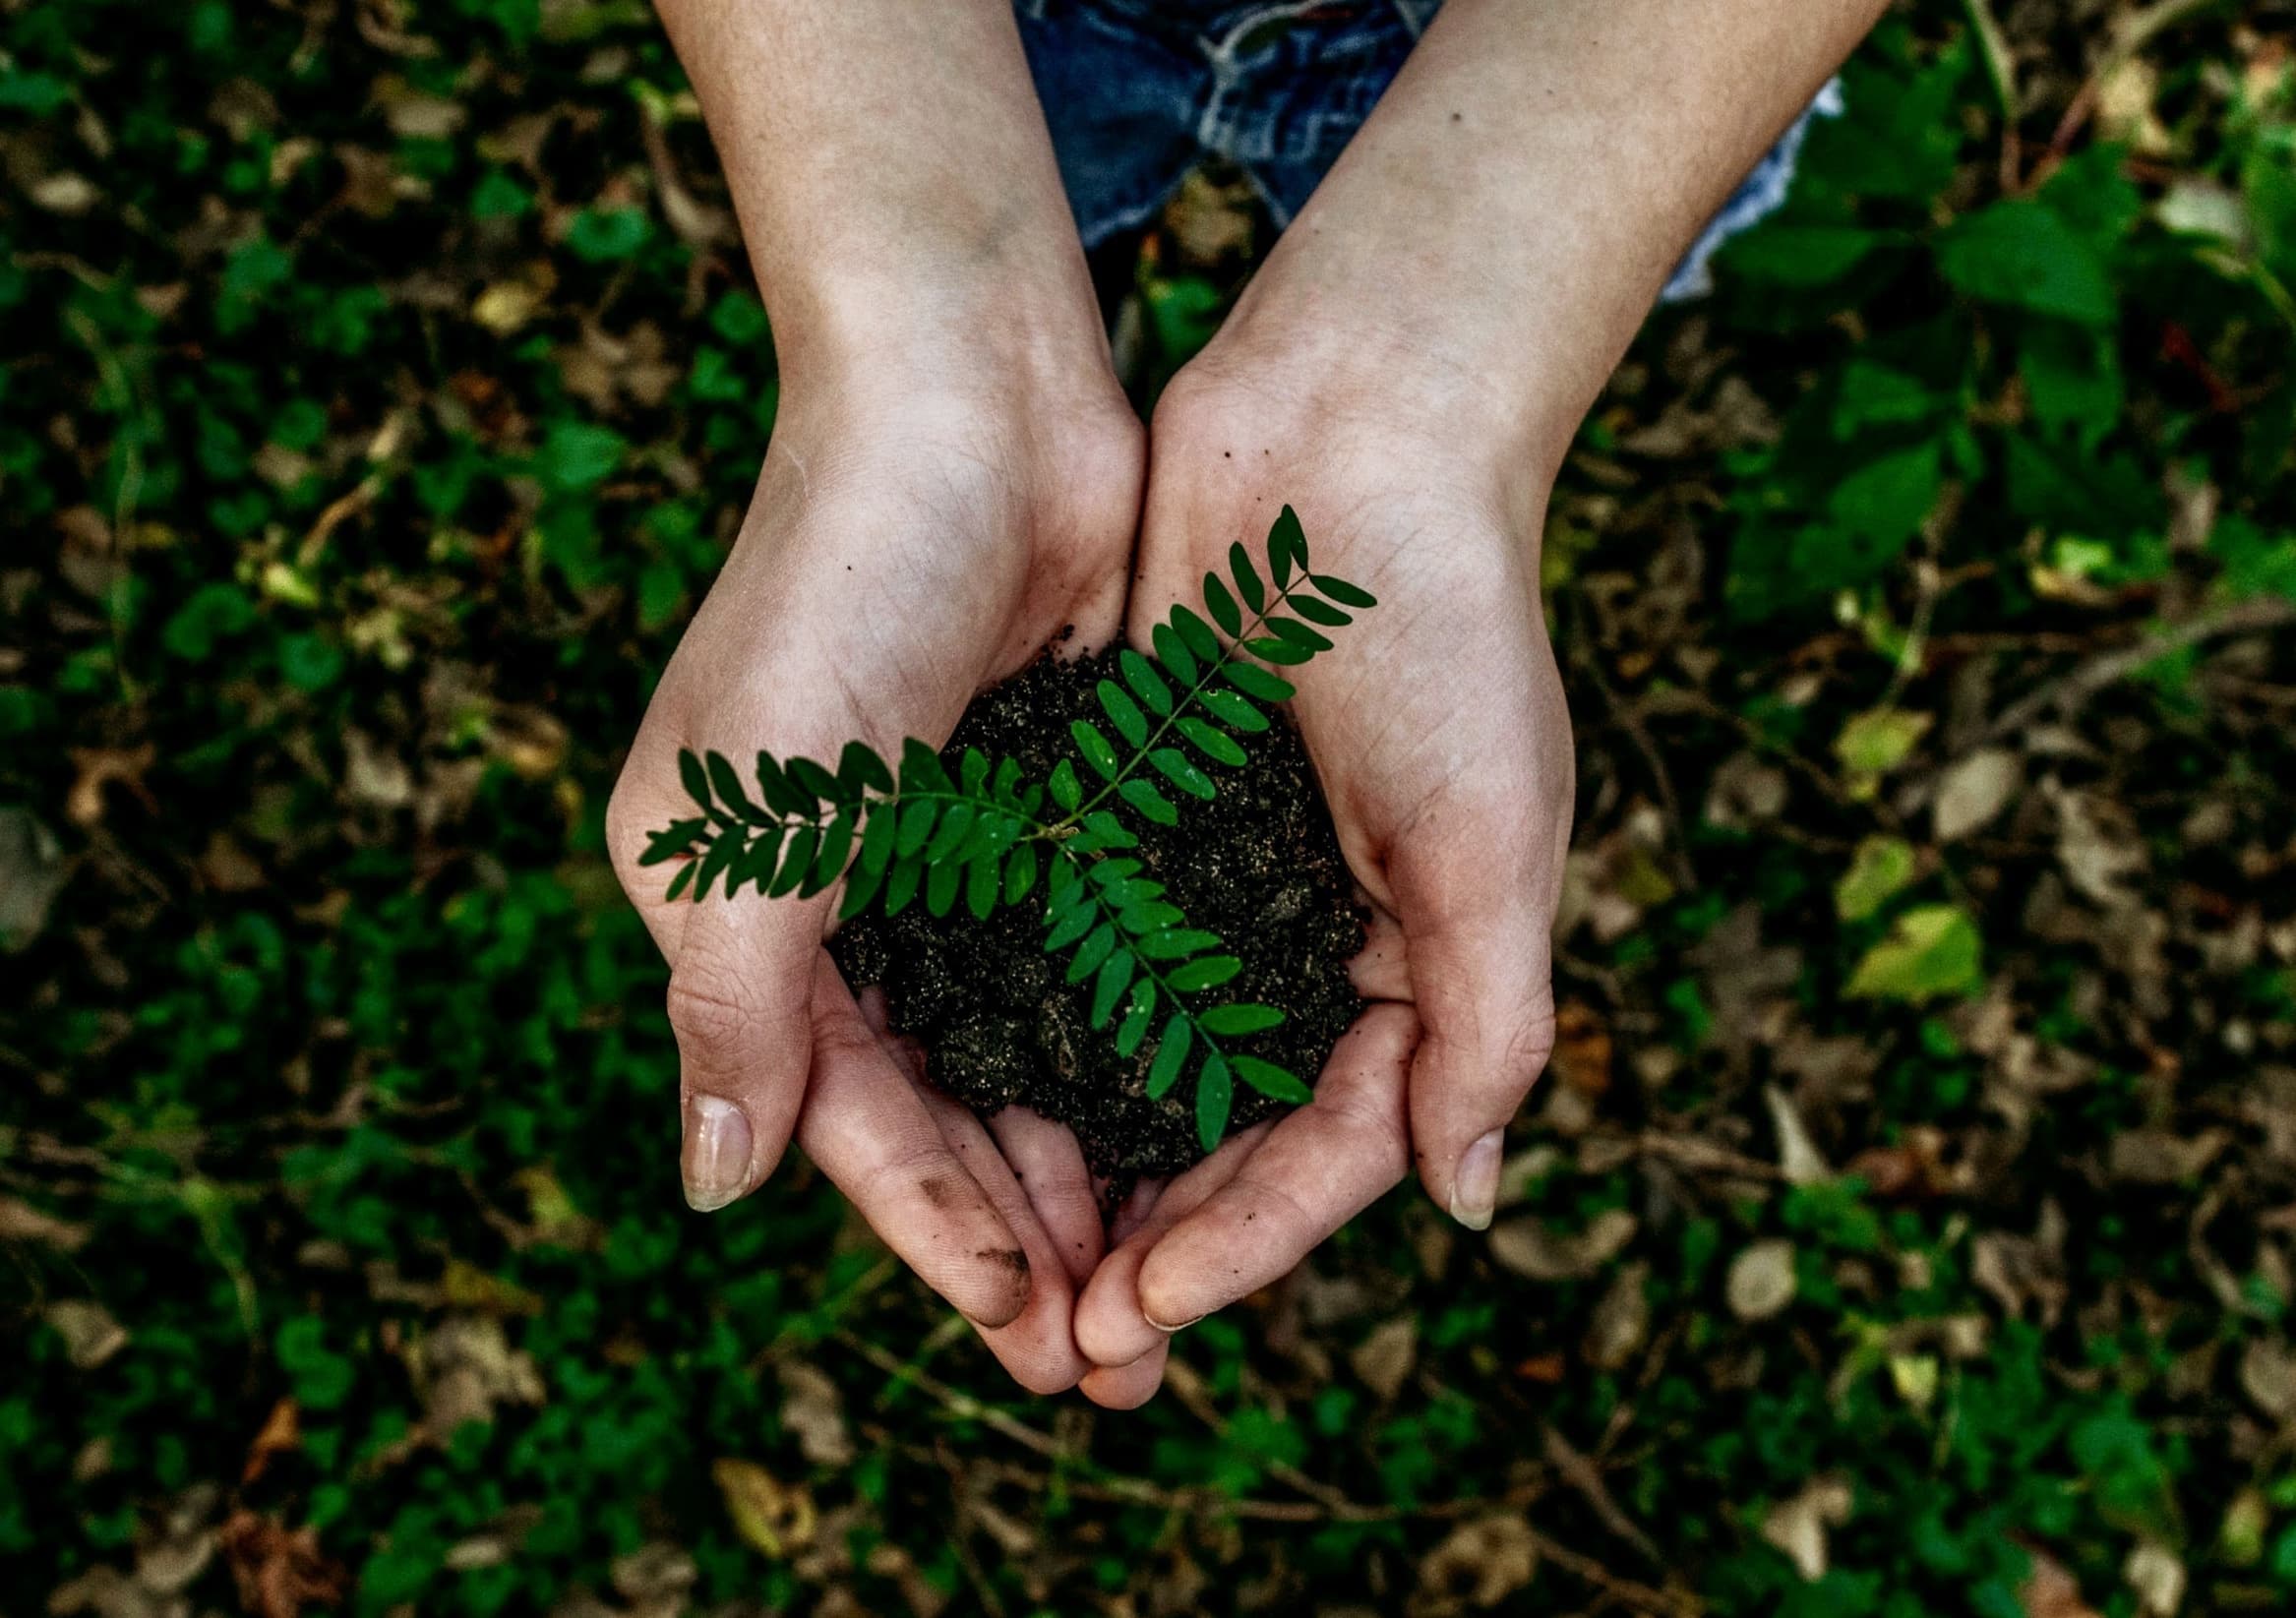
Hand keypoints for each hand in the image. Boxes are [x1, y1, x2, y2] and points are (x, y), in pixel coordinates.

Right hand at [606, 357, 1142, 1391]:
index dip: (933, 1228)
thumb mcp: (754, 807)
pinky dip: (1133, 1053)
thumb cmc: (840, 583)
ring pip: (1024, 1056)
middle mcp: (842, 899)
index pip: (844, 1113)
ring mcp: (953, 857)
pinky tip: (1197, 1132)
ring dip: (1087, 1168)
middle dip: (1023, 1233)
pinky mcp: (1049, 809)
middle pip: (940, 1108)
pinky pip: (1091, 966)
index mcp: (741, 909)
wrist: (971, 392)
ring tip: (1166, 1283)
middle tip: (1116, 1360)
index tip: (1029, 1327)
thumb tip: (713, 1189)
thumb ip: (734, 1002)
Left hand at [1072, 336, 1575, 1398]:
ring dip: (1081, 1168)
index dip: (1245, 1242)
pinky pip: (1072, 951)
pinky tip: (964, 1102)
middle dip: (1152, 1242)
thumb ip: (1487, 1024)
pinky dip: (1030, 1031)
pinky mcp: (1126, 813)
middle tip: (1063, 1345)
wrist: (1350, 430)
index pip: (1329, 1148)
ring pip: (1136, 1064)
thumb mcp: (1493, 840)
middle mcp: (1306, 940)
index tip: (1145, 1308)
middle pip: (1223, 1134)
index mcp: (1412, 963)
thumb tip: (1466, 1204)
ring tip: (1005, 1268)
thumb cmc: (1447, 629)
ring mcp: (1210, 881)